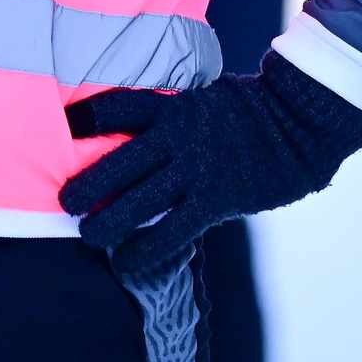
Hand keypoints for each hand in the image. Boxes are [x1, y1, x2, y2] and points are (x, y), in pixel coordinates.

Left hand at [60, 51, 361, 281]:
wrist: (300, 126)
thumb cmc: (249, 113)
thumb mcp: (205, 99)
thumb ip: (173, 113)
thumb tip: (138, 130)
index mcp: (173, 108)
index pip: (118, 108)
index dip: (87, 119)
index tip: (61, 130)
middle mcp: (178, 137)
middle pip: (119, 161)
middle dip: (87, 183)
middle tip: (61, 201)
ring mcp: (196, 169)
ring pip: (140, 200)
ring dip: (108, 221)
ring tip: (88, 235)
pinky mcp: (216, 199)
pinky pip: (172, 230)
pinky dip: (146, 249)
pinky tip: (127, 262)